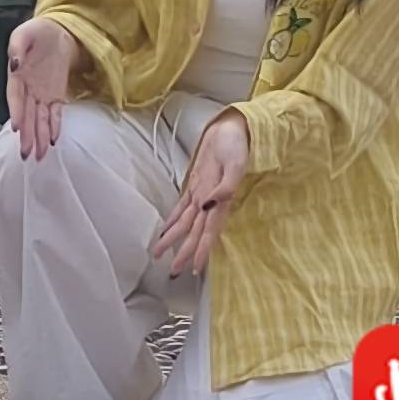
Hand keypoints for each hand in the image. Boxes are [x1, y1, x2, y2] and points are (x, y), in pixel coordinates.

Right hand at [4, 16, 75, 158]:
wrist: (56, 32)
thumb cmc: (37, 32)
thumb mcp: (24, 34)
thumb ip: (17, 47)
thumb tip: (15, 63)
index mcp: (17, 75)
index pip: (15, 97)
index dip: (16, 112)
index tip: (17, 128)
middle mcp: (28, 89)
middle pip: (27, 115)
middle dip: (27, 135)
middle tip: (26, 154)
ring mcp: (42, 93)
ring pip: (40, 119)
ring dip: (39, 137)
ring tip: (39, 156)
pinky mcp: (56, 94)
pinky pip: (55, 113)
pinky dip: (54, 126)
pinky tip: (53, 140)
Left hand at [150, 111, 250, 275]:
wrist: (233, 130)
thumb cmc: (236, 146)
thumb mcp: (235, 164)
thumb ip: (226, 186)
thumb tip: (211, 204)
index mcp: (219, 200)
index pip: (208, 231)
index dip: (202, 249)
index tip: (194, 268)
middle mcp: (209, 201)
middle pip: (194, 231)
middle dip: (184, 251)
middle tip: (172, 270)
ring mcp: (201, 193)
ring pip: (186, 222)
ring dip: (175, 239)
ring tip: (162, 255)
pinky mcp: (196, 184)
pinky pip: (182, 207)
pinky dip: (174, 219)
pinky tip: (166, 230)